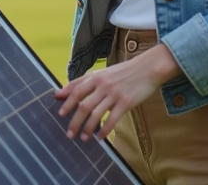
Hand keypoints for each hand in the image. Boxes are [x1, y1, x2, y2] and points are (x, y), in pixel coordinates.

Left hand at [54, 42, 180, 140]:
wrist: (147, 69)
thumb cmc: (122, 72)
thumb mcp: (101, 73)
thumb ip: (82, 82)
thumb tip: (60, 92)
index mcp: (95, 77)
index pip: (76, 91)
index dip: (67, 103)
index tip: (60, 115)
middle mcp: (103, 85)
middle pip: (84, 105)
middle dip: (75, 122)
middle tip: (69, 134)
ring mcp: (114, 94)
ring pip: (96, 114)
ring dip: (88, 128)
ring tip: (83, 138)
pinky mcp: (126, 102)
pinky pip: (112, 119)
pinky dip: (104, 130)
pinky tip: (100, 136)